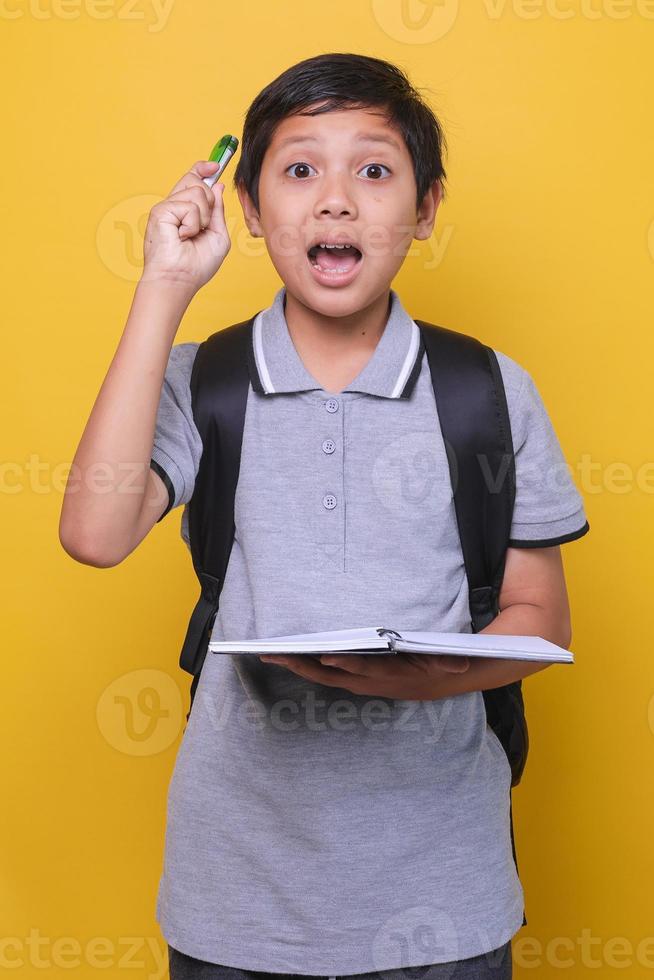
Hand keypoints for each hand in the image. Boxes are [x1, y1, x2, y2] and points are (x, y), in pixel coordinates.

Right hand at [141, 160, 230, 292]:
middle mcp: (174, 207)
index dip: (202, 169)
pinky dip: (193, 224)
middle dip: (209, 200)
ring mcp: (166, 207)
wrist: (180, 280)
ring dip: (203, 217)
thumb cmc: (196, 265)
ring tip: (192, 234)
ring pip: (197, 191)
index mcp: (186, 212)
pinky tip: (183, 236)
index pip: (192, 181)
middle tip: (204, 225)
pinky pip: (189, 206)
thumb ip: (217, 210)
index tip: (215, 165)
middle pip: (195, 181)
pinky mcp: (160, 211)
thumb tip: (217, 185)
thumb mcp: (217, 235)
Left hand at [258, 651, 470, 700]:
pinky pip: (322, 674)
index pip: (361, 669)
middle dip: (301, 665)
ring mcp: (355, 683)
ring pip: (320, 676)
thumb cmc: (433, 665)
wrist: (432, 684)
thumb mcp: (444, 662)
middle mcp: (365, 682)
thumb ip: (447, 664)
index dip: (344, 664)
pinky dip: (303, 666)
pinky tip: (286, 656)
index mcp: (385, 675)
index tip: (324, 656)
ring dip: (295, 666)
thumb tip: (458, 666)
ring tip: (269, 653)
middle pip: (328, 675)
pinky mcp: (350, 680)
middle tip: (273, 653)